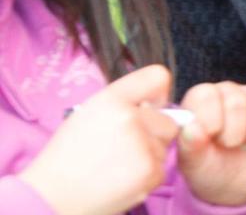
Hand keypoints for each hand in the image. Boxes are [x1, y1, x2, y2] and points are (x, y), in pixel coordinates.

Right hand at [20, 64, 176, 214]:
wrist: (50, 196)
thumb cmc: (67, 155)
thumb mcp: (88, 113)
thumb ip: (123, 102)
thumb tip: (157, 103)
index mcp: (112, 100)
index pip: (157, 77)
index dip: (158, 93)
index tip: (152, 106)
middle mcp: (130, 118)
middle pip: (168, 119)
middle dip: (153, 132)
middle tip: (124, 147)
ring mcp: (142, 146)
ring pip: (164, 146)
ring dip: (148, 154)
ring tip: (116, 165)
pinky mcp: (149, 172)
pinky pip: (160, 168)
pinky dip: (145, 175)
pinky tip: (120, 179)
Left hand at [176, 81, 245, 207]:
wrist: (233, 182)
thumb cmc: (208, 168)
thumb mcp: (193, 163)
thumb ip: (190, 145)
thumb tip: (192, 128)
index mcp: (199, 101)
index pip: (206, 95)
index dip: (211, 120)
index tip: (211, 139)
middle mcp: (226, 92)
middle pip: (237, 100)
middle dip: (235, 132)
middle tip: (231, 145)